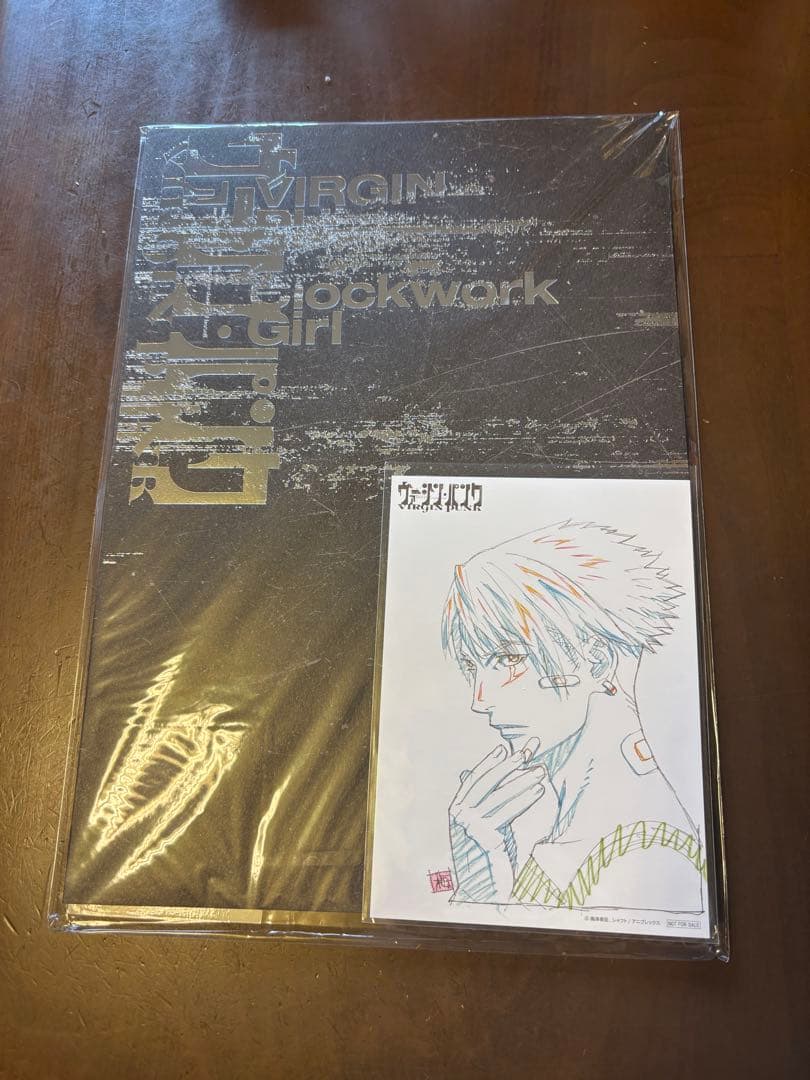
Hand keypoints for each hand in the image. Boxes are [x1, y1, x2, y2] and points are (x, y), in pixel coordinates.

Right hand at [449, 739, 545, 901]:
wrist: (484, 889)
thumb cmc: (486, 855)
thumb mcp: (483, 823)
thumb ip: (482, 798)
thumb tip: (476, 770)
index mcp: (457, 809)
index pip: (475, 780)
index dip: (490, 763)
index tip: (505, 747)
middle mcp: (460, 816)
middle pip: (487, 783)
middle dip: (509, 765)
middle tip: (528, 750)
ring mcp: (471, 826)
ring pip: (500, 796)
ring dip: (522, 780)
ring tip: (540, 770)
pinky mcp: (486, 837)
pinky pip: (508, 812)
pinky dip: (524, 798)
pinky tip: (538, 791)